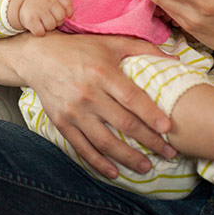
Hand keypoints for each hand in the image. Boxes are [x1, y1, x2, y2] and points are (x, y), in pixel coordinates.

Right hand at [9, 0, 73, 36]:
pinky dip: (40, 32)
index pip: (68, 5)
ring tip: (43, 22)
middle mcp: (47, 2)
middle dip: (58, 21)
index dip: (68, 13)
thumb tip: (73, 20)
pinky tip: (37, 27)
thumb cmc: (42, 2)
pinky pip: (40, 32)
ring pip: (51, 26)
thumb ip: (65, 7)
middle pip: (61, 17)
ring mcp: (38, 10)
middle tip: (52, 19)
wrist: (21, 0)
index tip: (65, 15)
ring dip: (48, 27)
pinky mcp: (30, 19)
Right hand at [21, 30, 176, 178]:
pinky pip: (83, 148)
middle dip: (149, 140)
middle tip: (169, 152)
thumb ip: (143, 49)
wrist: (39, 58)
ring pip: (104, 141)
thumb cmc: (79, 48)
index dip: (150, 114)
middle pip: (123, 123)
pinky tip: (115, 172)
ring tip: (147, 167)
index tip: (168, 127)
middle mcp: (88, 94)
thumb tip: (175, 59)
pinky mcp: (62, 123)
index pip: (131, 98)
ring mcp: (74, 112)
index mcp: (102, 73)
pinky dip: (99, 163)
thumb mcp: (111, 42)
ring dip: (128, 157)